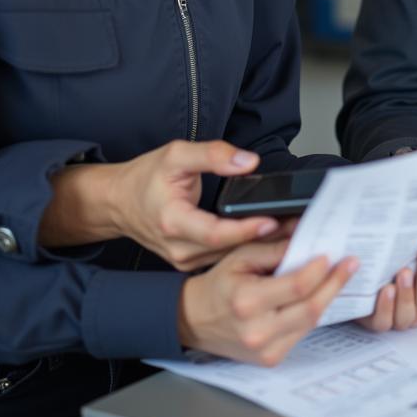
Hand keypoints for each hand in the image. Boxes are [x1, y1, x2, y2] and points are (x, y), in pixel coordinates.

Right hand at [40, 139, 279, 270]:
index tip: (273, 220)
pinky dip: (246, 251)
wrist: (119, 202)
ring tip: (291, 232)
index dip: (246, 229)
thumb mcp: (177, 153)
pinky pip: (222, 260)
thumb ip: (213, 155)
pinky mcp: (189, 263)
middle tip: (297, 227)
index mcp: (172, 220)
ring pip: (228, 259)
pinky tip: (269, 240)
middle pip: (228, 249)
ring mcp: (183, 260)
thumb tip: (248, 161)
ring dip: (259, 247)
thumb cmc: (146, 177)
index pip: (216, 231)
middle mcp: (178, 247)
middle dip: (264, 240)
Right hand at [178, 240, 358, 365]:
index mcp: (247, 302)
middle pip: (310, 308)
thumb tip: (303, 233)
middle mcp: (258, 331)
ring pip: (310, 322)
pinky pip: (302, 333)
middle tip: (351, 264)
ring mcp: (266, 350)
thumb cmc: (218, 285)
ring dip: (328, 298)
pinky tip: (321, 296)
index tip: (332, 255)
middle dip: (334, 284)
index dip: (319, 271)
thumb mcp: (240, 257)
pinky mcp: (272, 359)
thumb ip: (273, 247)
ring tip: (341, 276)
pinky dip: (313, 313)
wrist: (195, 320)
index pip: (296, 286)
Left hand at [357, 234, 416, 331]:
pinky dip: (386, 307)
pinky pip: (384, 321)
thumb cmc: (386, 259)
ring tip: (404, 273)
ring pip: (409, 311)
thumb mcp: (412, 245)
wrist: (351, 277)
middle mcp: (416, 301)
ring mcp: (397, 314)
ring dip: (408, 292)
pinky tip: (386, 290)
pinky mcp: (375, 321)